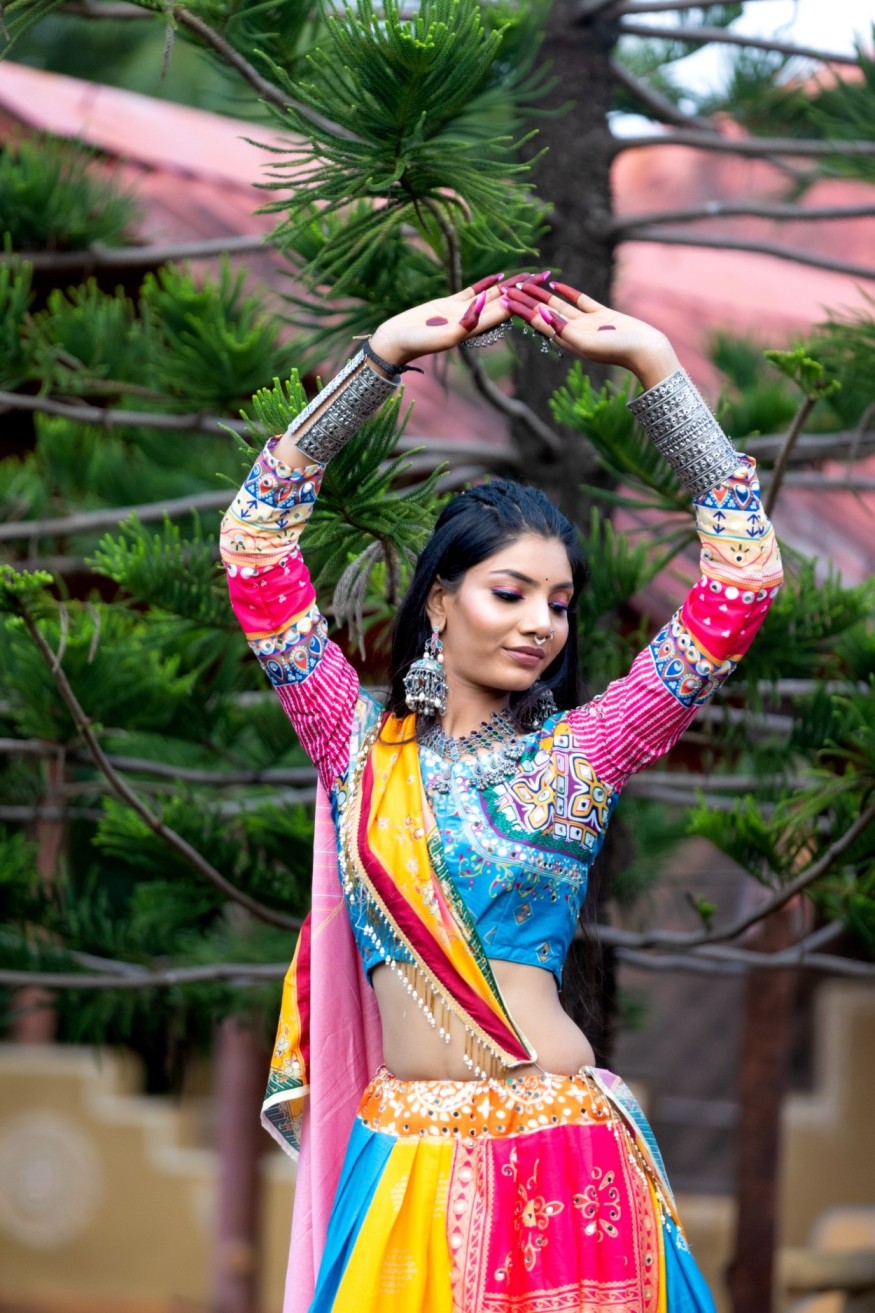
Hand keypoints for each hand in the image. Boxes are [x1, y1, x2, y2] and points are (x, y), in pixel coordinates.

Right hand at [368, 271, 550, 367]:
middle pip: (505, 302)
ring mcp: (462, 312)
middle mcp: (473, 321)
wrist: (396, 340)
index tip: (541, 290)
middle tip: (546, 276)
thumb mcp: (444, 336)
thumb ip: (465, 324)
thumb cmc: (418, 342)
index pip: (505, 313)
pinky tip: (500, 276)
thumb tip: (483, 308)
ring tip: (529, 274)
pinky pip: (473, 291)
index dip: (523, 300)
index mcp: (475, 330)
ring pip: (492, 295)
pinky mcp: (450, 304)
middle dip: (525, 290)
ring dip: (511, 285)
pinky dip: (487, 284)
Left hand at [503, 281, 680, 390]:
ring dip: (541, 295)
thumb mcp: (585, 343)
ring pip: (559, 306)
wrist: (646, 349)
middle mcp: (573, 333)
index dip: (520, 311)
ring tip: (525, 283)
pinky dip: (567, 292)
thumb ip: (562, 330)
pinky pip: (579, 301)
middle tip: (508, 287)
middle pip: (543, 313)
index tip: (504, 299)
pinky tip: (556, 284)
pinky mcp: (601, 315)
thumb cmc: (616, 350)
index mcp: (566, 341)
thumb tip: (542, 316)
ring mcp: (587, 324)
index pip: (538, 323)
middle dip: (525, 301)